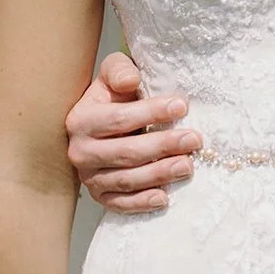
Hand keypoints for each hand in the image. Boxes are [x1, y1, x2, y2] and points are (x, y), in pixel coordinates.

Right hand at [66, 51, 201, 212]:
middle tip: (194, 140)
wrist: (102, 119)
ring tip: (188, 166)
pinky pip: (120, 204)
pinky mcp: (100, 195)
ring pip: (126, 180)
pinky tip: (164, 198)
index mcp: (81, 120)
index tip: (182, 107)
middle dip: (163, 146)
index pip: (120, 119)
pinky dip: (142, 203)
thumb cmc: (114, 93)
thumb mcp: (113, 71)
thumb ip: (119, 69)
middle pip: (126, 152)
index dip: (152, 112)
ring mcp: (89, 177)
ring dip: (159, 174)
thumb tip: (131, 80)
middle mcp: (80, 152)